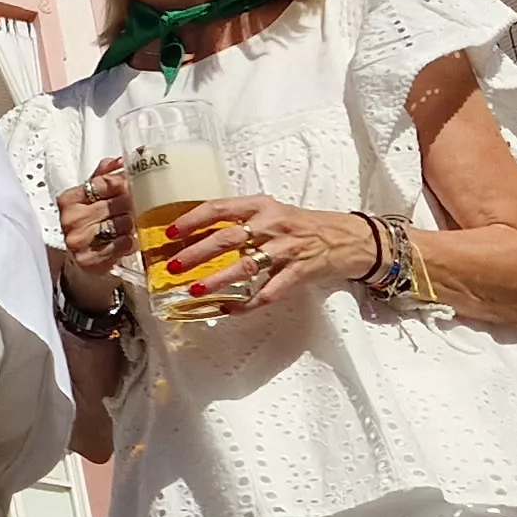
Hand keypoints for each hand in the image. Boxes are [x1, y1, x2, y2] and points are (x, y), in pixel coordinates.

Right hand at [54, 158, 136, 299]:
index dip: (123, 184)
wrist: (82, 261)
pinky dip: (130, 242)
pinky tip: (129, 241)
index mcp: (68, 199)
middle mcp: (70, 219)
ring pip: (122, 223)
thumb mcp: (92, 197)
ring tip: (130, 226)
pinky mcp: (89, 261)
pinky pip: (122, 244)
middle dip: (131, 205)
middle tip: (135, 208)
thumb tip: (124, 158)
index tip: (131, 187)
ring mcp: (78, 241)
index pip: (104, 182)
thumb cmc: (90, 225)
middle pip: (116, 203)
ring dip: (132, 224)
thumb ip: (105, 175)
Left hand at [156, 196, 381, 314]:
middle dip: (197, 253)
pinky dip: (248, 303)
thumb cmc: (301, 225)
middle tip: (174, 266)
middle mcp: (272, 224)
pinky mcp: (298, 271)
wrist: (347, 237)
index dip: (192, 220)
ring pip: (246, 265)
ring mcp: (286, 249)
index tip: (170, 233)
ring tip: (195, 289)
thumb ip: (240, 219)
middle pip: (227, 238)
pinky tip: (230, 310)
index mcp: (260, 206)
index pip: (219, 208)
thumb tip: (197, 233)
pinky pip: (269, 291)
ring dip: (217, 279)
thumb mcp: (270, 212)